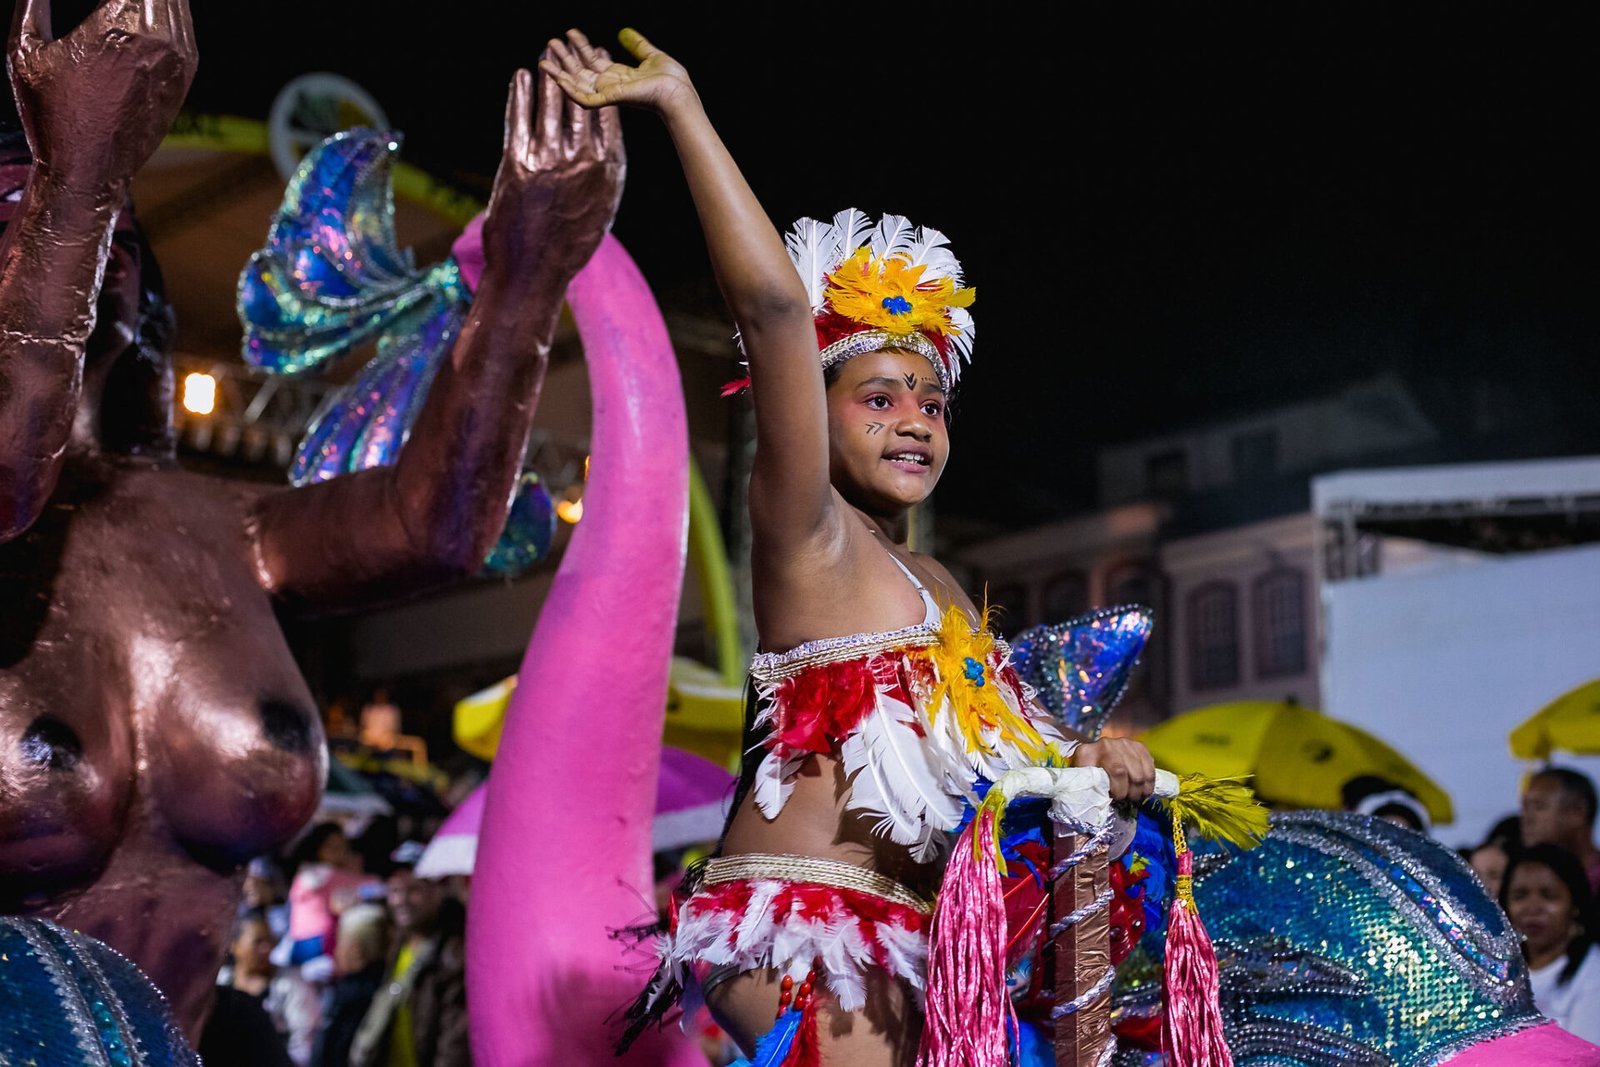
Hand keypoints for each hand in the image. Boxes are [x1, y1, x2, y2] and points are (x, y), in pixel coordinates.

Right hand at [8, 0, 196, 192]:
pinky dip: (168, 12)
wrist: (89, 170)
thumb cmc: (53, 115)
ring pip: (176, 4)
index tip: (102, 3)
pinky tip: (147, 10)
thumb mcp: (26, 50)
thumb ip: (32, 3)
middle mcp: (157, 38)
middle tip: (113, 3)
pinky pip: (184, 27)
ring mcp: (178, 59)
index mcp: (118, 24)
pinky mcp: (186, 77)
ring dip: (154, 0)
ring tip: (124, 5)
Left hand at [477, 55, 624, 297]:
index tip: (598, 66)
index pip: (608, 115)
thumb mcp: (602, 208)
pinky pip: (519, 117)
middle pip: (581, 102)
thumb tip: (603, 144)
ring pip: (551, 104)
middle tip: (569, 49)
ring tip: (545, 56)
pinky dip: (520, 93)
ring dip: (548, 75)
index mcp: (609, 170)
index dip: (602, 86)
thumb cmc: (568, 245)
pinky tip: (520, 78)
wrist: (534, 273)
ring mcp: (549, 161)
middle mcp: (583, 162)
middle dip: (575, 71)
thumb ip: (604, 173)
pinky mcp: (517, 163)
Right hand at [539, 28, 698, 116]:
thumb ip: (637, 44)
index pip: (593, 61)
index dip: (581, 47)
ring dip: (560, 74)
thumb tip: (624, 31)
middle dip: (565, 58)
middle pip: (580, 72)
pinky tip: (559, 79)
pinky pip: (584, 98)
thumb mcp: (651, 55)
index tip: (570, 32)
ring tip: (545, 60)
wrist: (678, 92)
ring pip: (577, 86)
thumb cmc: (671, 79)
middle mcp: (610, 86)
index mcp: (619, 76)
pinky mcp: (610, 100)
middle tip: (551, 42)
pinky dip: (570, 90)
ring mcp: (609, 94)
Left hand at [1071, 737, 1155, 802]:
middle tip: (1129, 799)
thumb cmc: (1089, 774)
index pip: (1114, 771)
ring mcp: (1123, 742)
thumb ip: (1087, 788)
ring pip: (1140, 771)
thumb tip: (1099, 803)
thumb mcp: (1083, 781)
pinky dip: (1149, 780)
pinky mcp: (1137, 745)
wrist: (1096, 756)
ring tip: (1137, 796)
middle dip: (1131, 791)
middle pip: (1127, 771)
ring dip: (1141, 788)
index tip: (1117, 798)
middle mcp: (1105, 744)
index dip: (1119, 789)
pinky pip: (1149, 764)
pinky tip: (1145, 789)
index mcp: (1087, 752)